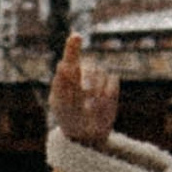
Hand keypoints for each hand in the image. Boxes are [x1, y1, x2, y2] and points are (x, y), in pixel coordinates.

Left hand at [49, 29, 119, 151]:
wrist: (85, 134)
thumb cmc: (67, 117)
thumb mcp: (59, 103)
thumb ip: (60, 84)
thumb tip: (62, 64)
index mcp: (68, 74)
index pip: (71, 56)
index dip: (73, 46)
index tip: (76, 37)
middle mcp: (84, 73)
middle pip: (89, 68)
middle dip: (87, 80)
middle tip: (84, 94)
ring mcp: (99, 79)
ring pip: (101, 74)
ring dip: (95, 91)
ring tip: (89, 107)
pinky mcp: (112, 87)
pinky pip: (112, 83)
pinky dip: (106, 95)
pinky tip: (99, 106)